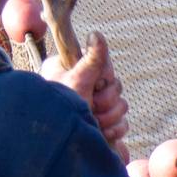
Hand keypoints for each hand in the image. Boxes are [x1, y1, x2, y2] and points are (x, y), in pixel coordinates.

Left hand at [42, 32, 129, 163]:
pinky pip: (122, 123)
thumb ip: (92, 61)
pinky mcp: (101, 124)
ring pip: (121, 106)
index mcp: (72, 70)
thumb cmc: (58, 111)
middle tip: (93, 106)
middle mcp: (83, 85)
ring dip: (111, 117)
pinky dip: (115, 130)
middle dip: (107, 101)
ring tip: (94, 122)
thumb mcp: (77, 82)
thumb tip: (97, 33)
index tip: (95, 86)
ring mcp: (93, 106)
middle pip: (115, 87)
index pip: (104, 65)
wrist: (54, 143)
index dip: (104, 78)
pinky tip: (101, 132)